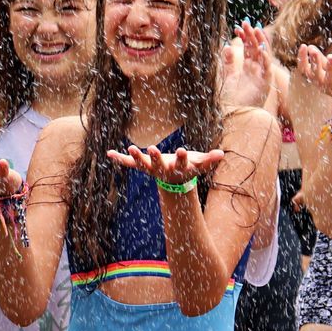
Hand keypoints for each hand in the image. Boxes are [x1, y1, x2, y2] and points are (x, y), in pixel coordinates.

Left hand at [108, 144, 226, 186]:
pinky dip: (119, 158)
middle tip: (152, 149)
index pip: (181, 163)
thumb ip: (209, 160)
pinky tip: (109, 153)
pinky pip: (128, 163)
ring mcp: (151, 168)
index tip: (182, 150)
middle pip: (159, 164)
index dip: (182, 158)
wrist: (174, 182)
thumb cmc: (188, 167)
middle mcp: (163, 170)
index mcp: (178, 168)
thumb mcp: (199, 164)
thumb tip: (222, 154)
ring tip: (130, 147)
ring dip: (136, 157)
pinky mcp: (141, 166)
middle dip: (155, 157)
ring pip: (142, 164)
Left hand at [221, 21, 273, 110]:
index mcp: (248, 69)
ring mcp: (262, 76)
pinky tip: (260, 48)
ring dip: (260, 42)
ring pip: (264, 55)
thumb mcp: (227, 77)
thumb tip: (226, 46)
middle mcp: (256, 71)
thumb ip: (228, 63)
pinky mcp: (265, 83)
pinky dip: (265, 58)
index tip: (237, 27)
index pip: (248, 49)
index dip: (244, 38)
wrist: (236, 115)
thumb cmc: (231, 100)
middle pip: (256, 49)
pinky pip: (267, 68)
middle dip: (251, 36)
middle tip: (245, 23)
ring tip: (256, 29)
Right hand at [296, 44, 331, 117]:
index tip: (303, 45)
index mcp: (317, 79)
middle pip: (316, 75)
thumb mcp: (328, 69)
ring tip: (331, 56)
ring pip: (330, 79)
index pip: (305, 70)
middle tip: (314, 51)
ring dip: (330, 68)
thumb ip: (320, 59)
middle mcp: (323, 85)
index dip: (302, 59)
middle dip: (315, 63)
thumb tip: (310, 46)